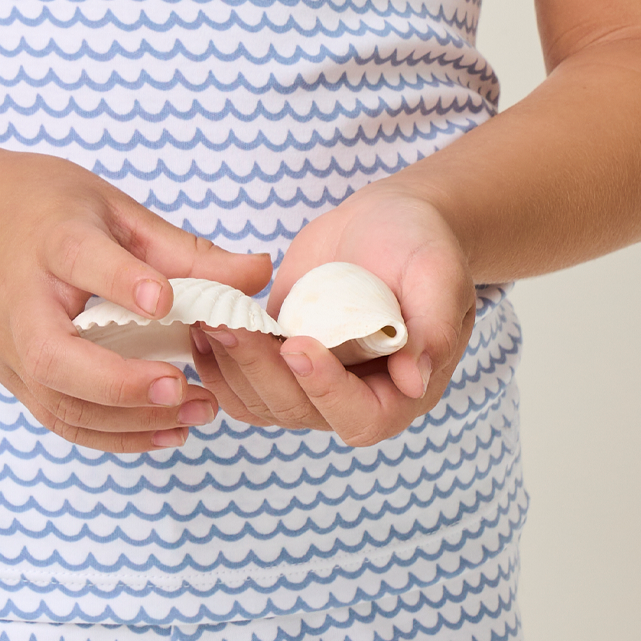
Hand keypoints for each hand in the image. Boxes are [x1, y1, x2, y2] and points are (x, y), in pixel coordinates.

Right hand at [0, 145, 272, 454]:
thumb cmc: (39, 208)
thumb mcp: (111, 207)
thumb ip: (182, 249)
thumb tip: (260, 273)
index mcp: (48, 240)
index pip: (79, 259)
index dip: (123, 280)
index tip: (164, 300)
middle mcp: (20, 304)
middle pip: (57, 357)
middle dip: (121, 382)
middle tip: (184, 387)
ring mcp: (9, 350)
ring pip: (60, 403)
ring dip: (131, 419)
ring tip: (199, 411)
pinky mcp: (13, 377)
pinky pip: (60, 419)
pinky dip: (112, 437)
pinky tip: (165, 433)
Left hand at [190, 185, 477, 449]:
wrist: (387, 224)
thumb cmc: (422, 245)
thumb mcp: (439, 274)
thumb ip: (433, 327)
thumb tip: (414, 380)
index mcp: (402, 392)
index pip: (361, 417)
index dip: (327, 392)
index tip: (299, 346)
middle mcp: (354, 398)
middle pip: (298, 412)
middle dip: (260, 371)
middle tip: (229, 326)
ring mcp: (310, 384)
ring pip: (261, 402)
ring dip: (230, 368)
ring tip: (208, 322)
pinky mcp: (278, 363)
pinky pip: (241, 383)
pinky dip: (216, 364)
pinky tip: (200, 329)